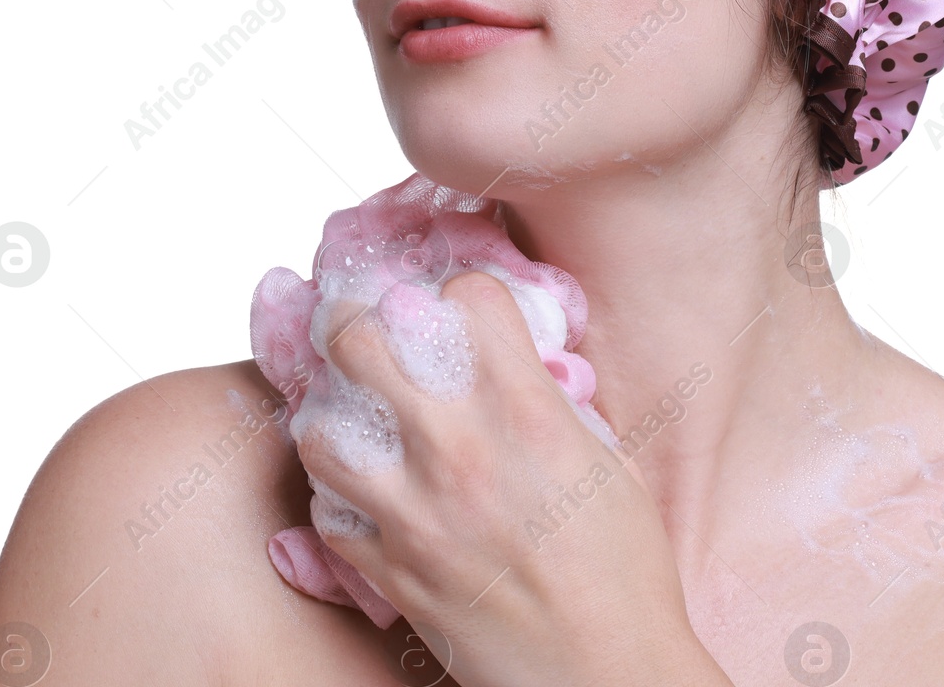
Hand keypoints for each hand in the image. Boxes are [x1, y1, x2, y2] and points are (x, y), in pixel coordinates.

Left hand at [292, 268, 729, 686]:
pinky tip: (369, 493)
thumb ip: (552, 406)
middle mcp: (460, 450)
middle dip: (363, 327)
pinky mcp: (389, 573)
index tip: (468, 314)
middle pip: (361, 342)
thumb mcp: (608, 464)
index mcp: (527, 412)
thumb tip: (515, 370)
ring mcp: (414, 514)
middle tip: (375, 339)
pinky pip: (329, 511)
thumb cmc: (625, 575)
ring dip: (336, 416)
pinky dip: (340, 496)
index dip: (467, 295)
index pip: (467, 296)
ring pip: (318, 429)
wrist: (604, 674)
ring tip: (362, 421)